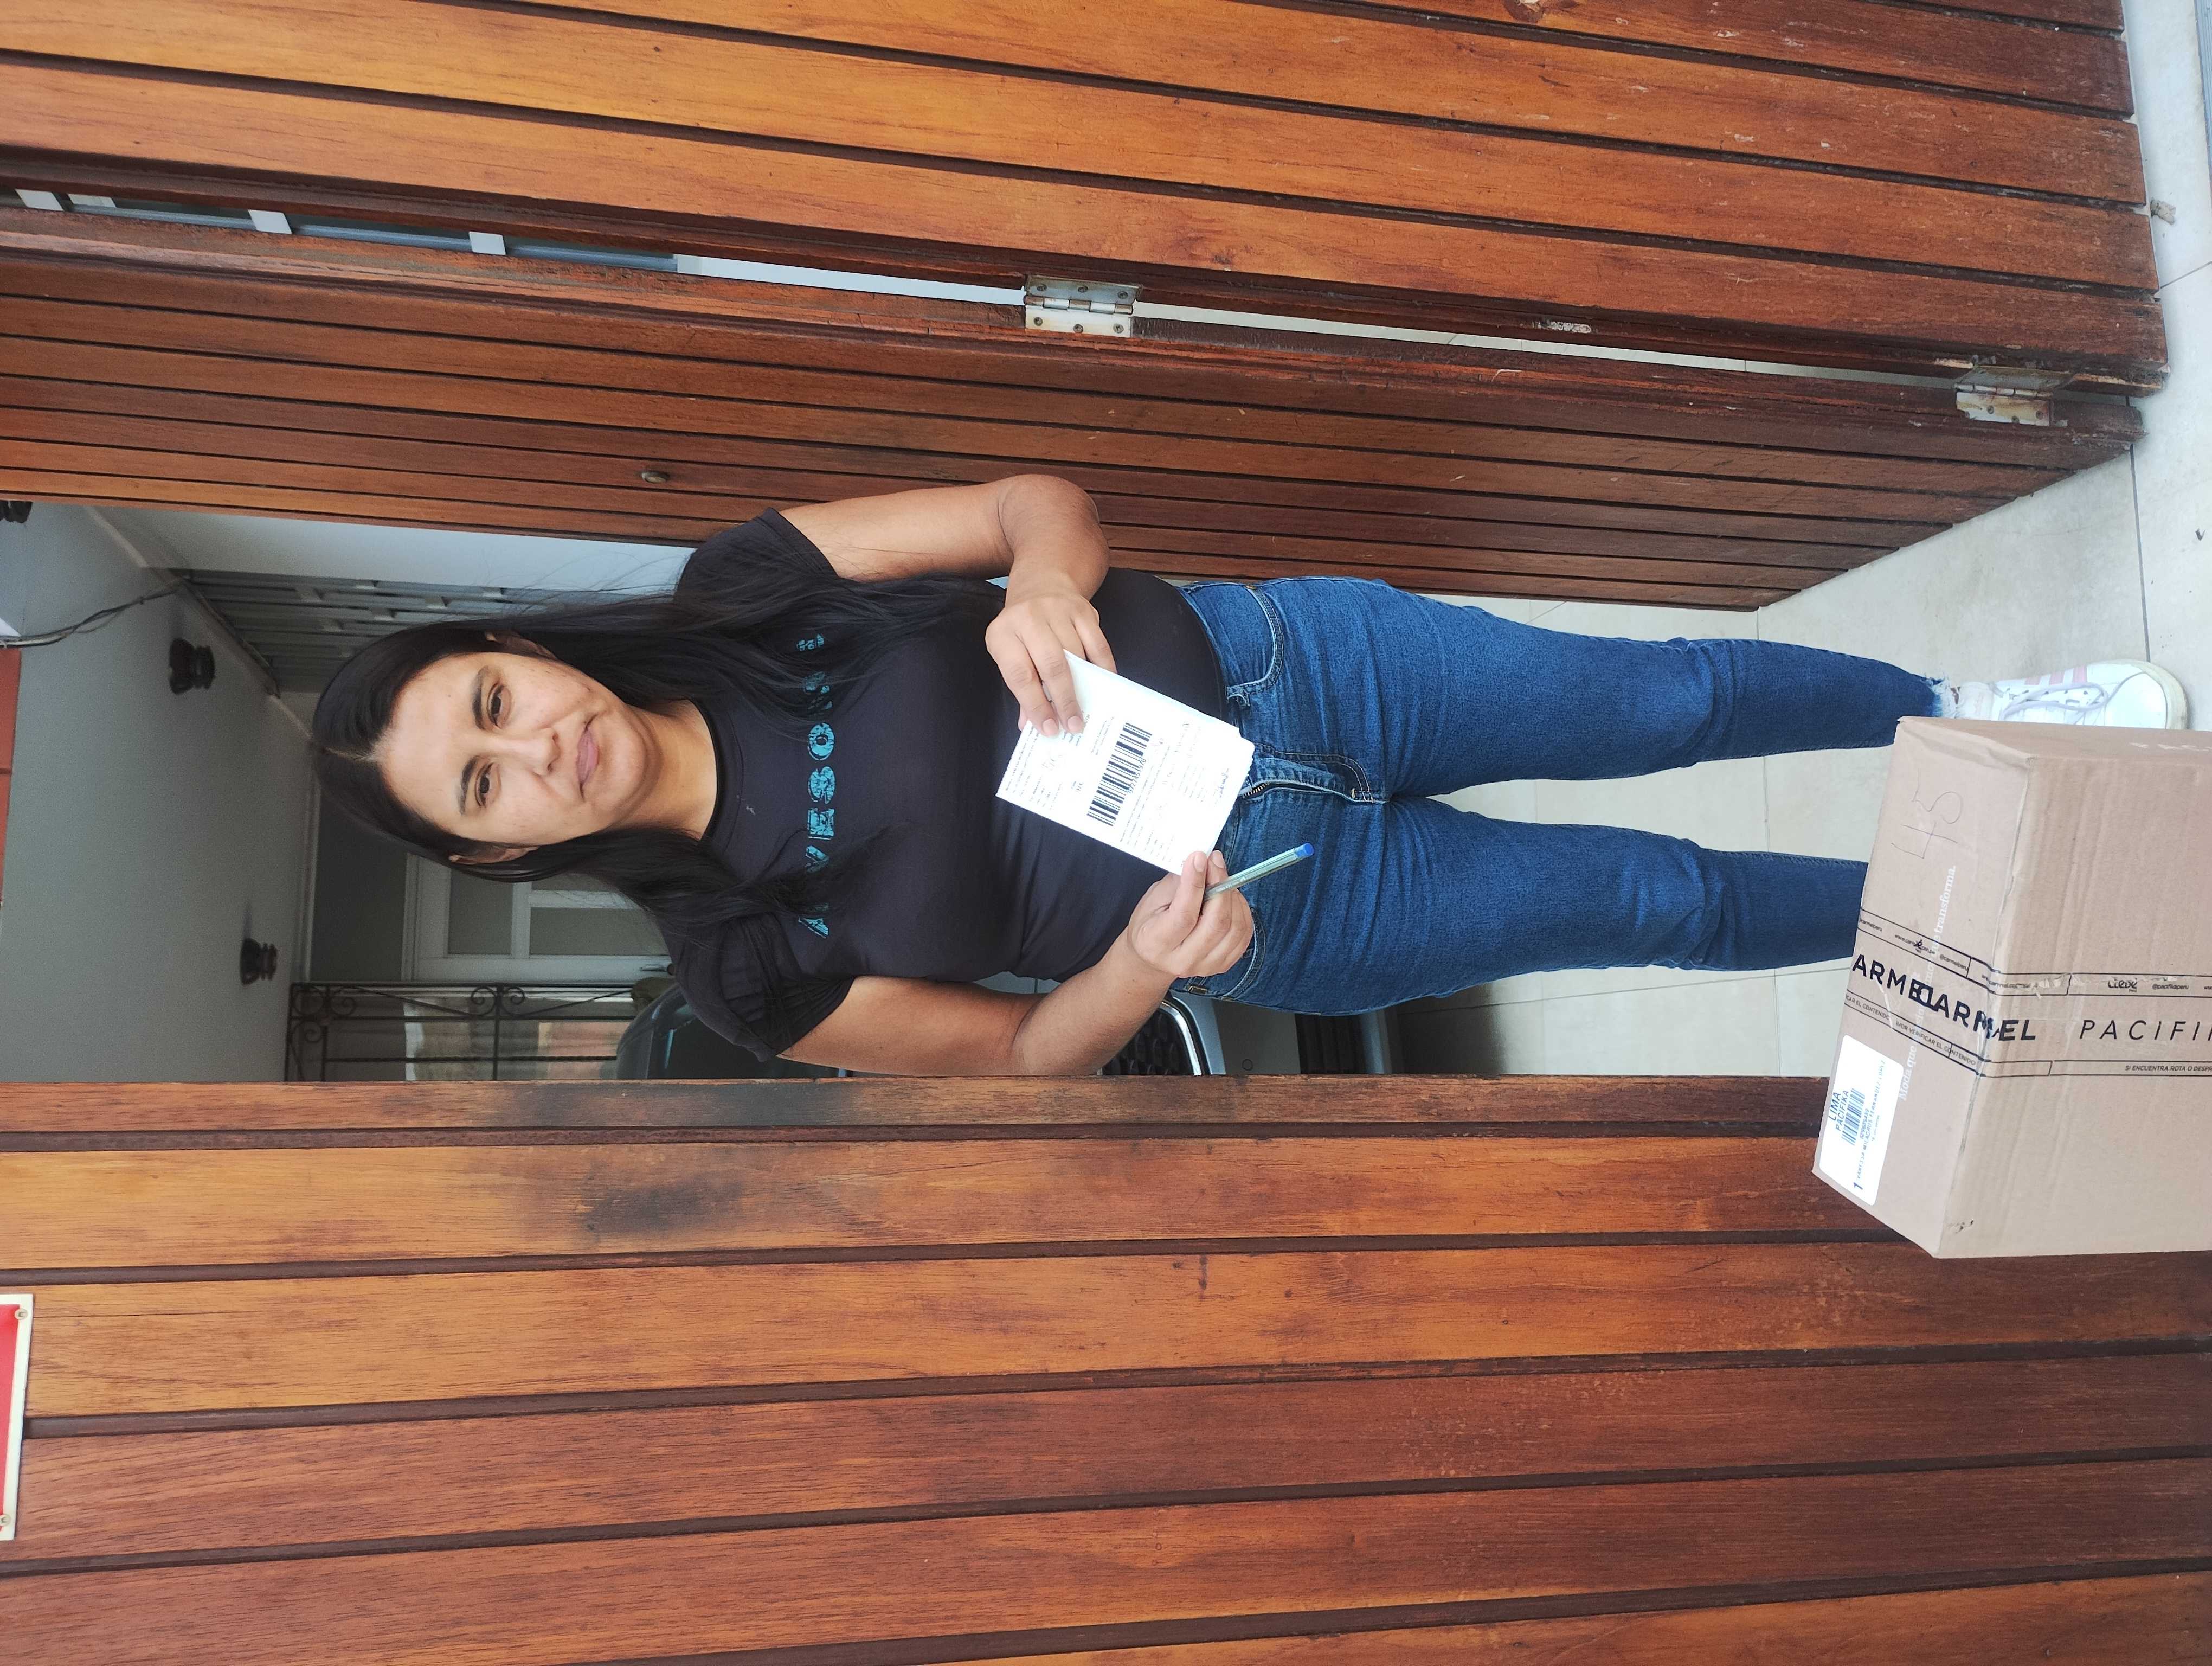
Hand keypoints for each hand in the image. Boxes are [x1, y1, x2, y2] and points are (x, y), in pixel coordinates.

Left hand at [986, 576, 1115, 736]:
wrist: (1042, 584)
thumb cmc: (1024, 630)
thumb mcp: (1011, 653)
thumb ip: (1021, 688)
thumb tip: (1032, 725)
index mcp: (1003, 634)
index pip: (1019, 675)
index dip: (1035, 704)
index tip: (1048, 728)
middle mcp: (1028, 619)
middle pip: (1051, 664)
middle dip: (1063, 699)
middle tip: (1073, 724)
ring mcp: (1057, 611)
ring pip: (1075, 655)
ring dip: (1083, 687)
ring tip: (1087, 711)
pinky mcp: (1082, 610)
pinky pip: (1097, 645)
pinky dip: (1103, 668)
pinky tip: (1104, 686)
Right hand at [1123, 851, 1253, 979]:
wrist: (1152, 957)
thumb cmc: (1150, 925)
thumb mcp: (1153, 900)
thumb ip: (1177, 883)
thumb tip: (1202, 863)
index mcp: (1158, 943)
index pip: (1185, 914)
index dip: (1195, 883)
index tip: (1200, 857)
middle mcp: (1184, 960)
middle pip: (1216, 922)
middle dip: (1220, 885)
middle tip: (1215, 862)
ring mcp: (1206, 966)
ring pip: (1235, 928)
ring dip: (1233, 897)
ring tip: (1221, 880)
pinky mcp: (1222, 965)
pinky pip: (1244, 936)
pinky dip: (1242, 911)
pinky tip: (1230, 898)